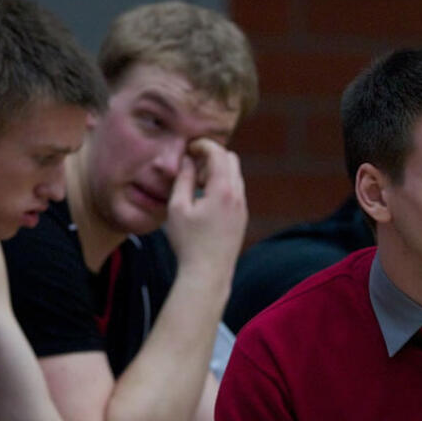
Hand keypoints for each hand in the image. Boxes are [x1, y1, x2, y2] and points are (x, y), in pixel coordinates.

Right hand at [164, 139, 247, 277]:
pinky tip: (205, 201)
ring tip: (197, 185)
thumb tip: (188, 160)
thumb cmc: (189, 243)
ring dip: (218, 172)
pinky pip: (236, 192)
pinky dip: (223, 187)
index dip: (202, 145)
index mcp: (224, 190)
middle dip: (212, 156)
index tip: (188, 148)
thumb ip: (184, 178)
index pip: (218, 153)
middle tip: (193, 167)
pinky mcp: (242, 220)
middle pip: (232, 160)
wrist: (208, 275)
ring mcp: (243, 209)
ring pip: (235, 176)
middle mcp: (239, 197)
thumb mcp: (178, 207)